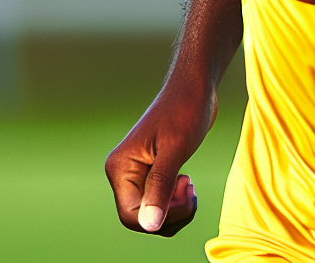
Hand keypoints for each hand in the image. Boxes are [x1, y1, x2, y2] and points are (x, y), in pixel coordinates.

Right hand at [104, 84, 214, 236]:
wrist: (194, 89)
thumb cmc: (185, 111)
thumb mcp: (175, 150)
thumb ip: (160, 187)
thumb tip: (150, 225)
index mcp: (120, 168)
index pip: (132, 216)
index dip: (161, 217)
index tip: (186, 195)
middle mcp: (123, 173)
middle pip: (142, 219)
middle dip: (171, 214)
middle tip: (191, 190)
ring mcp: (136, 175)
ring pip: (152, 215)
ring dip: (175, 210)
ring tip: (190, 185)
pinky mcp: (150, 174)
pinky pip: (159, 204)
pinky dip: (175, 203)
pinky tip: (186, 183)